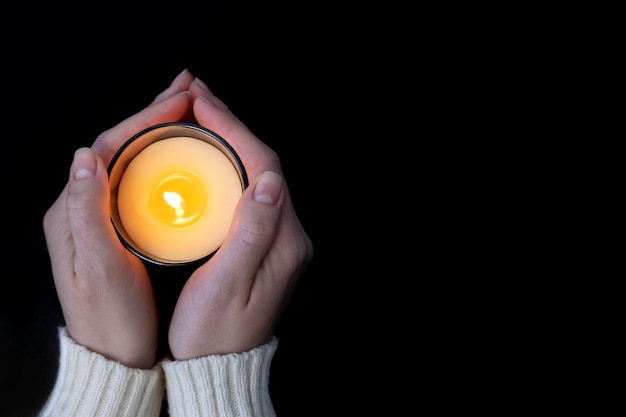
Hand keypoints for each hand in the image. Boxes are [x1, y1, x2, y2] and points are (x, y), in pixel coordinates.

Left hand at [43, 69, 194, 367]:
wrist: (112, 354)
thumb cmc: (109, 318)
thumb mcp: (97, 269)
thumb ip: (86, 213)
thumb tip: (83, 157)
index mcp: (71, 210)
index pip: (107, 146)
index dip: (145, 118)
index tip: (181, 100)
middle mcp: (82, 205)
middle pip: (120, 145)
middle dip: (155, 113)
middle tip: (190, 89)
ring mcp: (102, 214)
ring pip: (133, 158)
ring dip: (160, 130)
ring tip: (190, 111)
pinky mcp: (119, 226)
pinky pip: (142, 179)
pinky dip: (163, 158)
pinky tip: (182, 155)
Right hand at [167, 78, 313, 358]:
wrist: (222, 363)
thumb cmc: (216, 332)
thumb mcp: (228, 285)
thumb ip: (251, 233)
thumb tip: (270, 182)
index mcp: (284, 240)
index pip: (264, 166)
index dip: (233, 129)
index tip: (201, 103)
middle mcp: (289, 234)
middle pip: (263, 163)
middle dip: (230, 125)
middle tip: (195, 97)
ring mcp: (279, 238)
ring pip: (256, 173)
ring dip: (229, 141)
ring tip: (198, 117)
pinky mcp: (265, 243)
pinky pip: (248, 191)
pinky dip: (227, 167)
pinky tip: (206, 159)